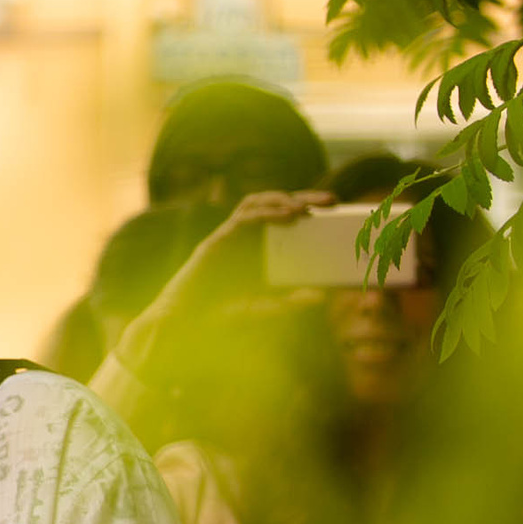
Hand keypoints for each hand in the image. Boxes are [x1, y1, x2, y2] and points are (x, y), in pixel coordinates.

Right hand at [108, 191, 334, 376]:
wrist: (186, 326)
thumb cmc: (219, 316)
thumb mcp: (263, 310)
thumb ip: (288, 303)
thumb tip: (320, 297)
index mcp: (257, 248)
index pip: (284, 218)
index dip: (309, 208)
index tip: (336, 208)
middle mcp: (243, 237)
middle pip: (274, 204)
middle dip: (304, 197)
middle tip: (332, 201)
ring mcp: (228, 236)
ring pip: (256, 203)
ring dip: (283, 200)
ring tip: (305, 207)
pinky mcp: (216, 242)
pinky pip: (243, 219)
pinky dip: (266, 214)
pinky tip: (287, 216)